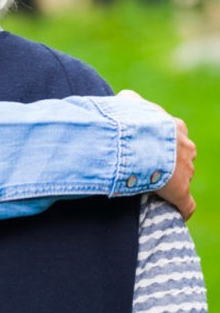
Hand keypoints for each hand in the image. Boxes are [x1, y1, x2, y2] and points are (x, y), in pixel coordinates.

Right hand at [118, 90, 195, 219]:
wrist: (136, 140)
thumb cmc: (130, 120)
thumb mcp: (128, 102)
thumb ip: (130, 101)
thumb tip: (125, 99)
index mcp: (174, 127)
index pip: (175, 135)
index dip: (163, 143)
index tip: (149, 147)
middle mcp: (185, 147)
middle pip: (182, 157)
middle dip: (170, 162)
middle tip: (148, 167)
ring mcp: (186, 170)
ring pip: (184, 178)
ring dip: (172, 182)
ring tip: (152, 187)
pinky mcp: (181, 192)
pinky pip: (186, 204)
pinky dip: (182, 209)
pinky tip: (176, 213)